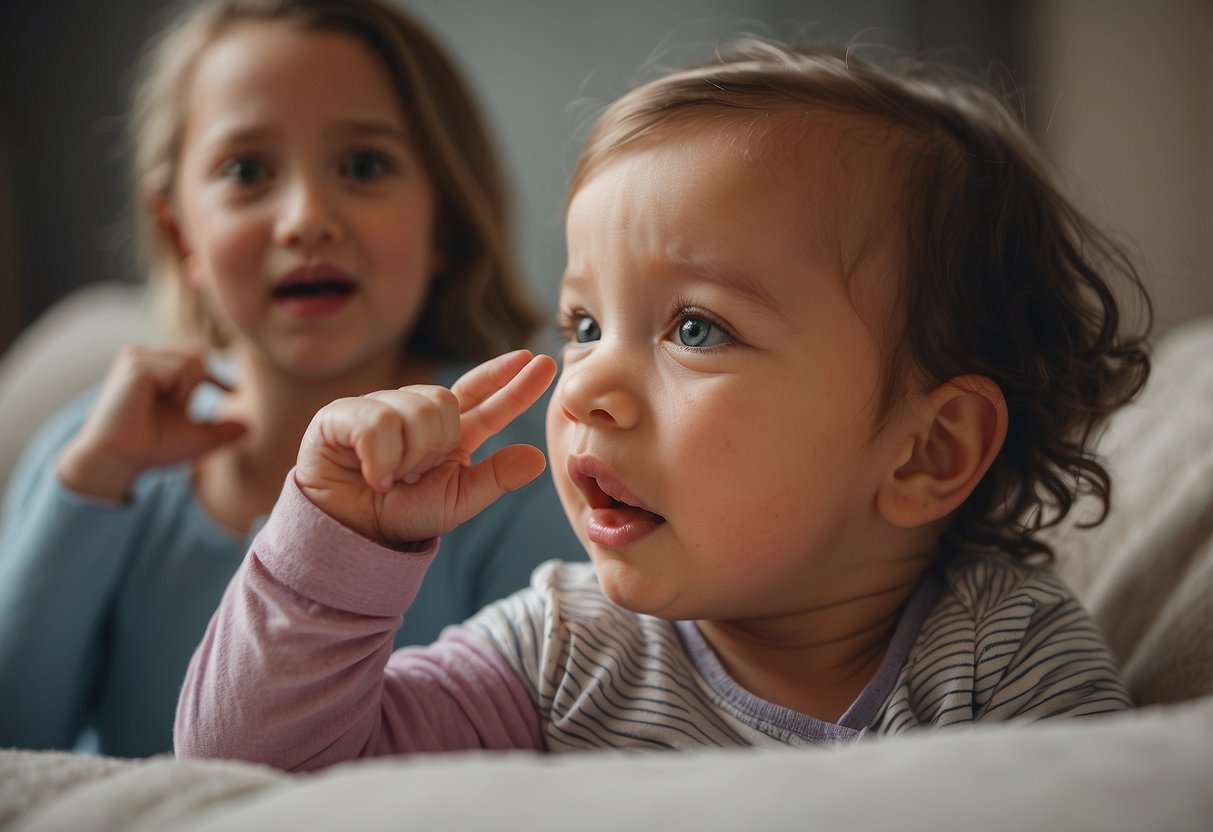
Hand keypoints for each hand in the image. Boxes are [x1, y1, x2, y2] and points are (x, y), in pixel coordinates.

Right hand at [56, 346, 247, 500]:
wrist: (118, 460)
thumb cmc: (151, 448)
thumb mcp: (197, 438)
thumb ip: (223, 431)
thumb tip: (251, 427)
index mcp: (153, 367)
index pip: (196, 354)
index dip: (216, 373)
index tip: (234, 392)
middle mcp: (143, 356)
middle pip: (199, 353)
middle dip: (203, 382)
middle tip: (185, 409)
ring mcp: (137, 356)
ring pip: (193, 360)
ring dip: (191, 390)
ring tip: (172, 408)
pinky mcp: (136, 364)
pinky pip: (181, 369)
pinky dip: (181, 391)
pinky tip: (161, 405)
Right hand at [295, 350, 556, 544]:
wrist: (350, 534)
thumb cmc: (402, 514)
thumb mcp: (457, 502)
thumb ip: (496, 479)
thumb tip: (538, 457)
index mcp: (448, 430)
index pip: (483, 396)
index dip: (510, 379)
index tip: (541, 361)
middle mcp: (414, 411)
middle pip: (445, 401)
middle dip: (436, 444)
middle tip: (415, 475)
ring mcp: (377, 407)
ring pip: (414, 411)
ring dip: (408, 456)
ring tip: (391, 478)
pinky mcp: (342, 414)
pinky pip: (377, 423)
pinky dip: (381, 458)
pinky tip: (372, 474)